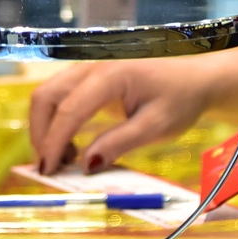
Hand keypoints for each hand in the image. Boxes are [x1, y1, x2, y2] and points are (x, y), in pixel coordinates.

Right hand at [28, 56, 224, 172]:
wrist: (196, 78)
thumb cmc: (181, 98)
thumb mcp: (156, 126)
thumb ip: (119, 144)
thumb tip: (86, 165)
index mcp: (111, 74)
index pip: (69, 109)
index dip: (53, 142)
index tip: (47, 171)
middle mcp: (93, 67)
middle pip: (46, 96)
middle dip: (41, 134)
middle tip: (51, 168)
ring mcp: (89, 70)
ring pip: (49, 96)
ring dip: (48, 128)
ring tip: (66, 160)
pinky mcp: (90, 79)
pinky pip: (61, 97)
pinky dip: (57, 121)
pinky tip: (74, 146)